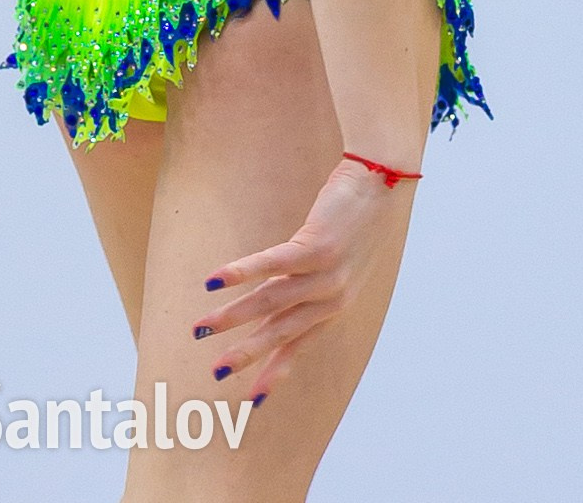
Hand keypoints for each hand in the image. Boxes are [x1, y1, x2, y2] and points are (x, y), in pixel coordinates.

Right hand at [194, 155, 417, 397]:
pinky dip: (241, 273)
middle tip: (215, 371)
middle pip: (279, 332)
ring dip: (231, 316)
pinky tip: (214, 280)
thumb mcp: (334, 262)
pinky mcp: (317, 246)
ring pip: (269, 302)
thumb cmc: (354, 219)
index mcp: (335, 306)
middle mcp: (332, 298)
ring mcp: (326, 274)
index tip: (251, 400)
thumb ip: (304, 284)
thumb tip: (268, 299)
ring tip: (200, 328)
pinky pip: (272, 264)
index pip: (298, 346)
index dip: (273, 372)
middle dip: (245, 353)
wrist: (382, 182)